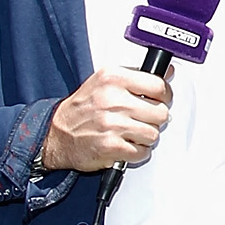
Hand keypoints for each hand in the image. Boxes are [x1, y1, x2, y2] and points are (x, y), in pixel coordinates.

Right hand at [39, 66, 172, 172]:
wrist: (57, 135)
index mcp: (112, 78)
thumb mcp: (104, 82)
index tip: (162, 99)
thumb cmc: (82, 109)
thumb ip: (136, 76)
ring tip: (132, 133)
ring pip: (153, 134)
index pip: (157, 85)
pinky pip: (142, 152)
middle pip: (160, 112)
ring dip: (146, 137)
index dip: (165, 95)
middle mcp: (112, 100)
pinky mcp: (111, 146)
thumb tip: (167, 73)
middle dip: (155, 119)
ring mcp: (112, 124)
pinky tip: (126, 145)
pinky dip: (137, 152)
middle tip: (144, 119)